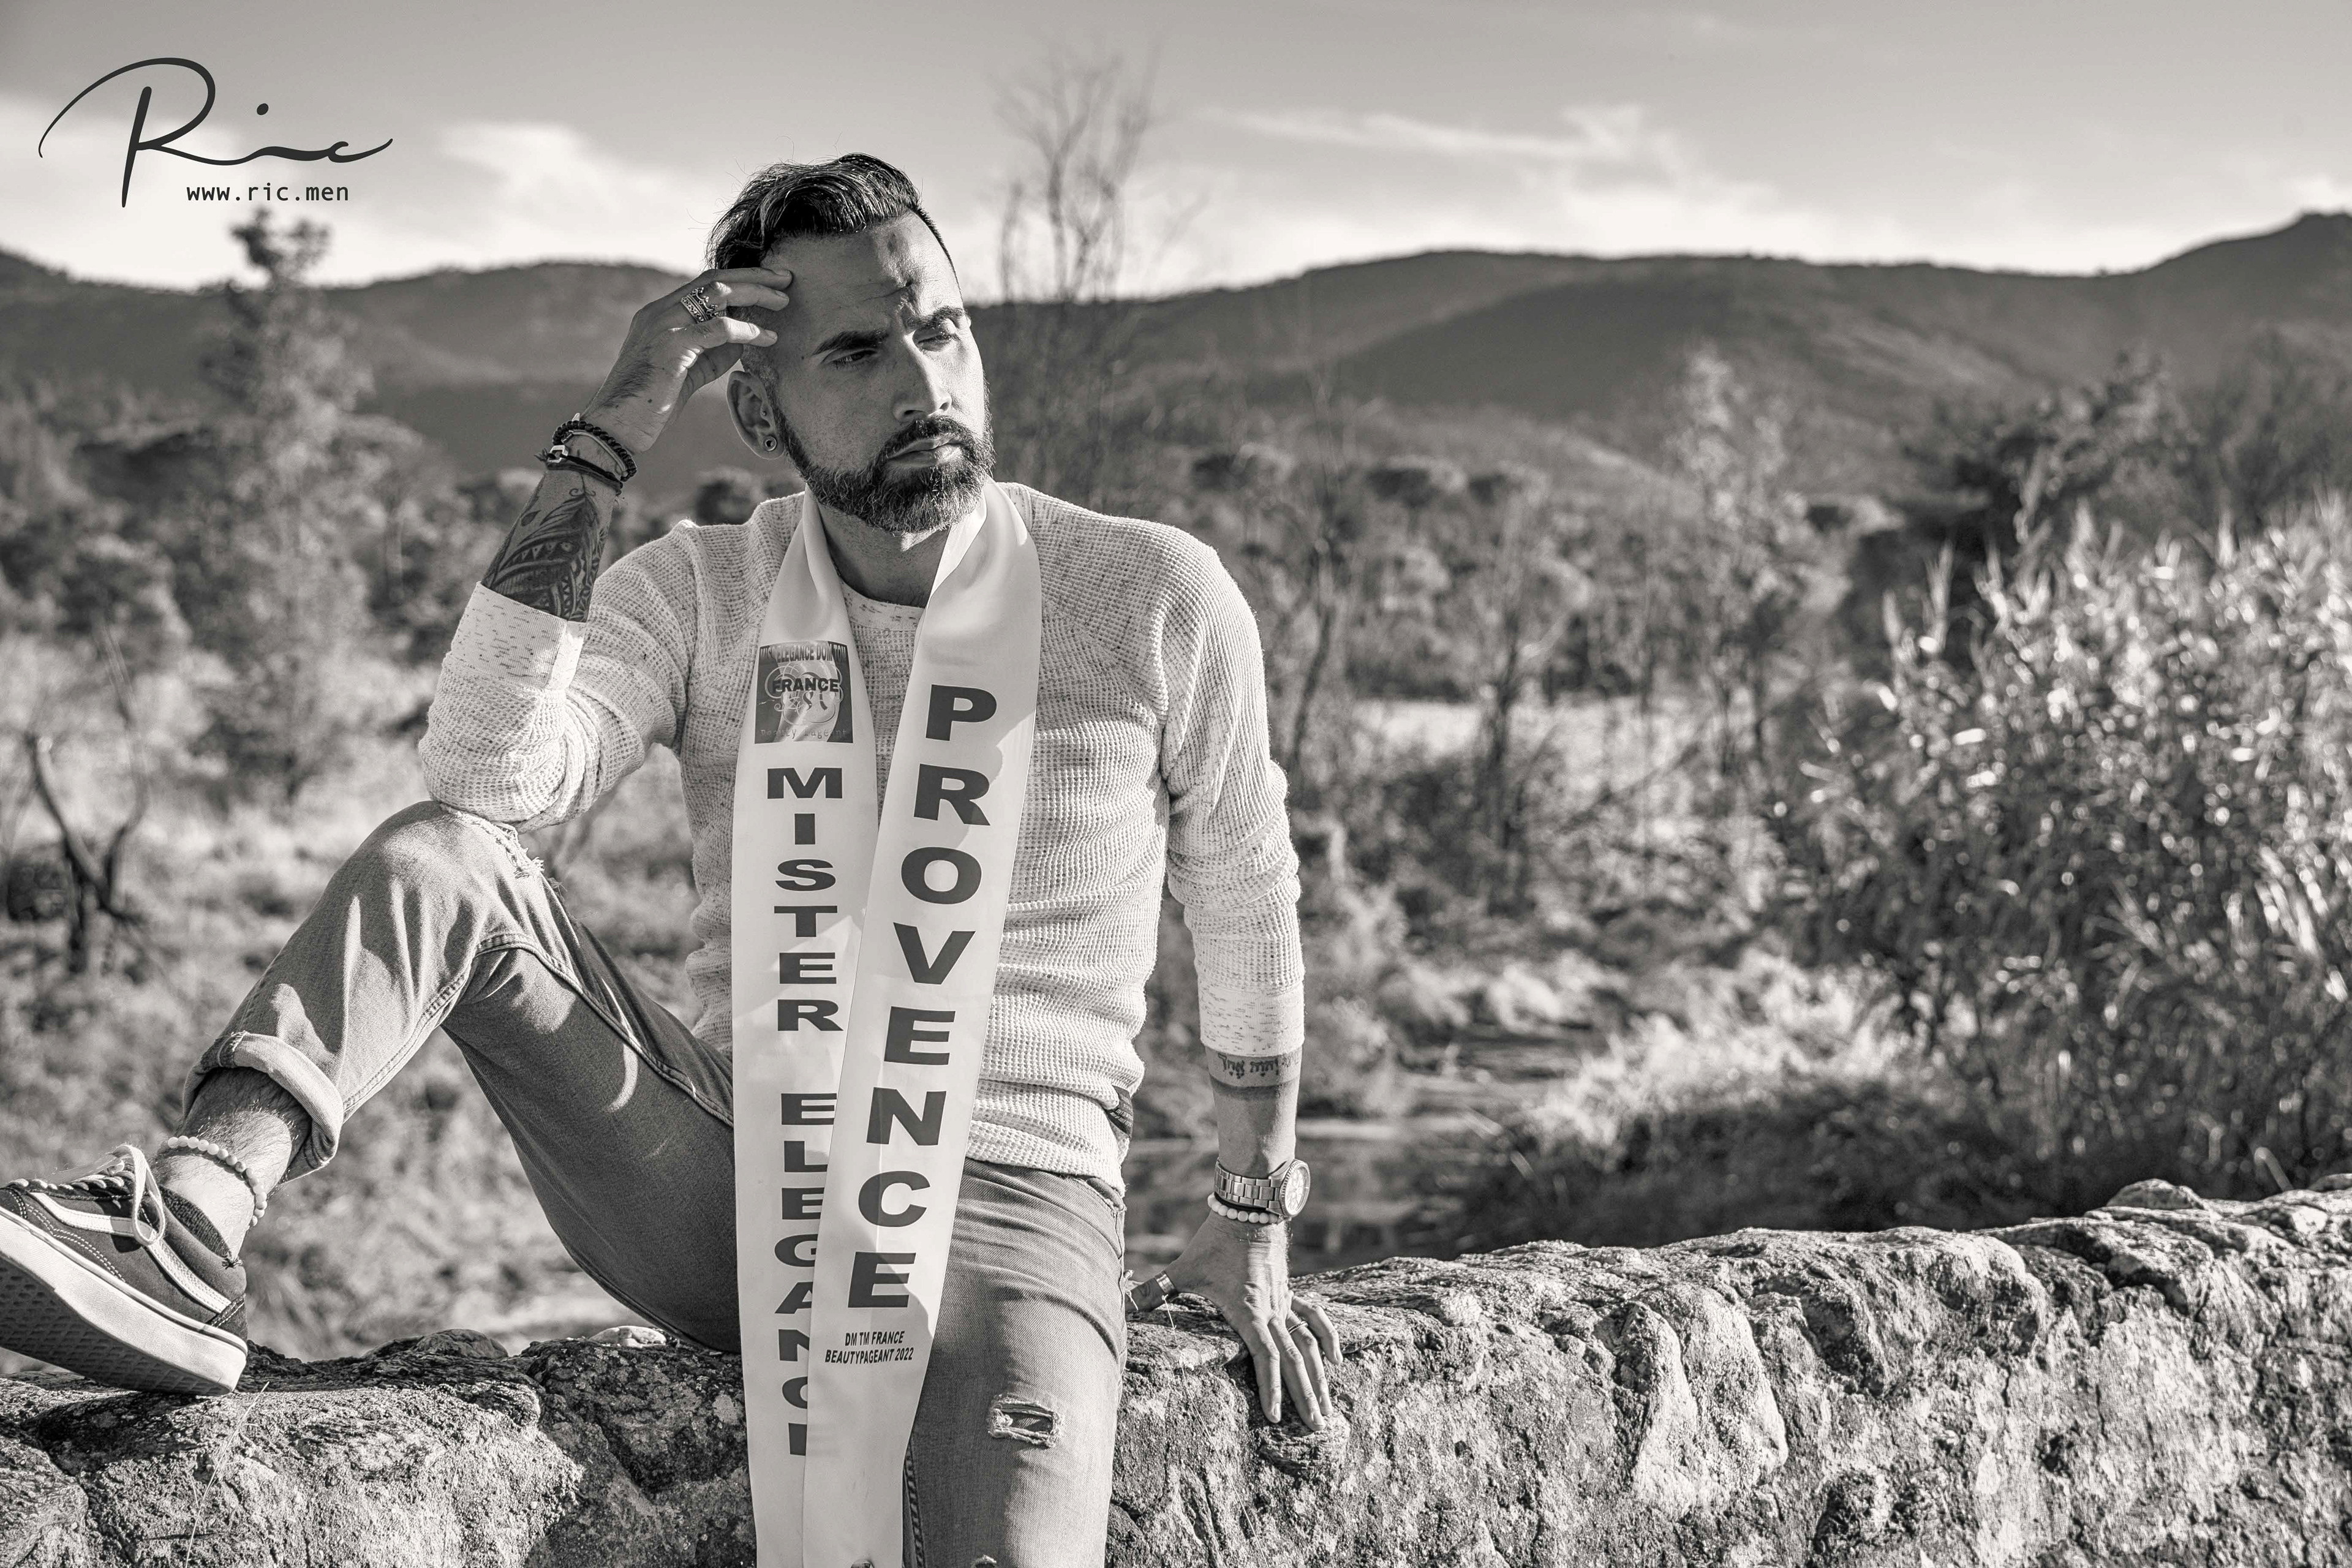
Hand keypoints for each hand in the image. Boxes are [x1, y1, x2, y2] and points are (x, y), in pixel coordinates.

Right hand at [579, 267, 792, 455]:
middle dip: (754, 276)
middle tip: (785, 278)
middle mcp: (660, 310)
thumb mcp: (689, 369)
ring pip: (718, 294)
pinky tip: (768, 337)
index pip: (705, 283)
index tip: (769, 280)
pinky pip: (719, 328)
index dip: (740, 278)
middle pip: (714, 280)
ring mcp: (664, 323)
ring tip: (783, 300)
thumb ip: (713, 350)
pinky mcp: (672, 344)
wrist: (617, 424)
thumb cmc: (654, 402)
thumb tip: (747, 336)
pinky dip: (748, 330)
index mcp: (661, 313)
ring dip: (755, 293)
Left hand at [1164, 1211, 1338, 1428]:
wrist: (1249, 1209)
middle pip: (1296, 1359)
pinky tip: (1336, 1360)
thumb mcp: (1183, 1268)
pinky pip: (1314, 1318)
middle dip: (1306, 1395)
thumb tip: (1125, 1304)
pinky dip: (1327, 1338)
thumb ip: (1155, 1289)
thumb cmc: (1215, 1241)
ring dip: (1320, 1376)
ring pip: (1309, 1344)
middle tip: (1318, 1426)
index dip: (1273, 1387)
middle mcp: (1272, 1311)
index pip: (1267, 1356)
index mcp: (1248, 1311)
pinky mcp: (1290, 1291)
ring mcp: (1285, 1301)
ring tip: (1328, 1406)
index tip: (1277, 1417)